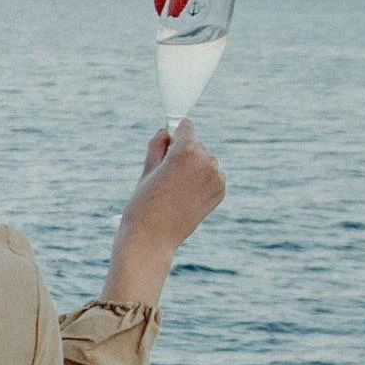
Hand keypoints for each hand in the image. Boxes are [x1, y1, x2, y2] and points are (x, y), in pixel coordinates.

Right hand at [106, 123, 225, 299]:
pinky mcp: (221, 191)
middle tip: (165, 176)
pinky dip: (201, 181)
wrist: (152, 239)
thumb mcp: (147, 170)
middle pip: (196, 144)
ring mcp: (217, 176)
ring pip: (205, 160)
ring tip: (174, 189)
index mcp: (186, 150)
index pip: (184, 126)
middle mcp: (207, 160)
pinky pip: (211, 175)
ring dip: (193, 167)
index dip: (173, 134)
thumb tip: (165, 132)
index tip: (167, 142)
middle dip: (182, 153)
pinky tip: (186, 196)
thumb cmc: (143, 204)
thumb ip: (158, 146)